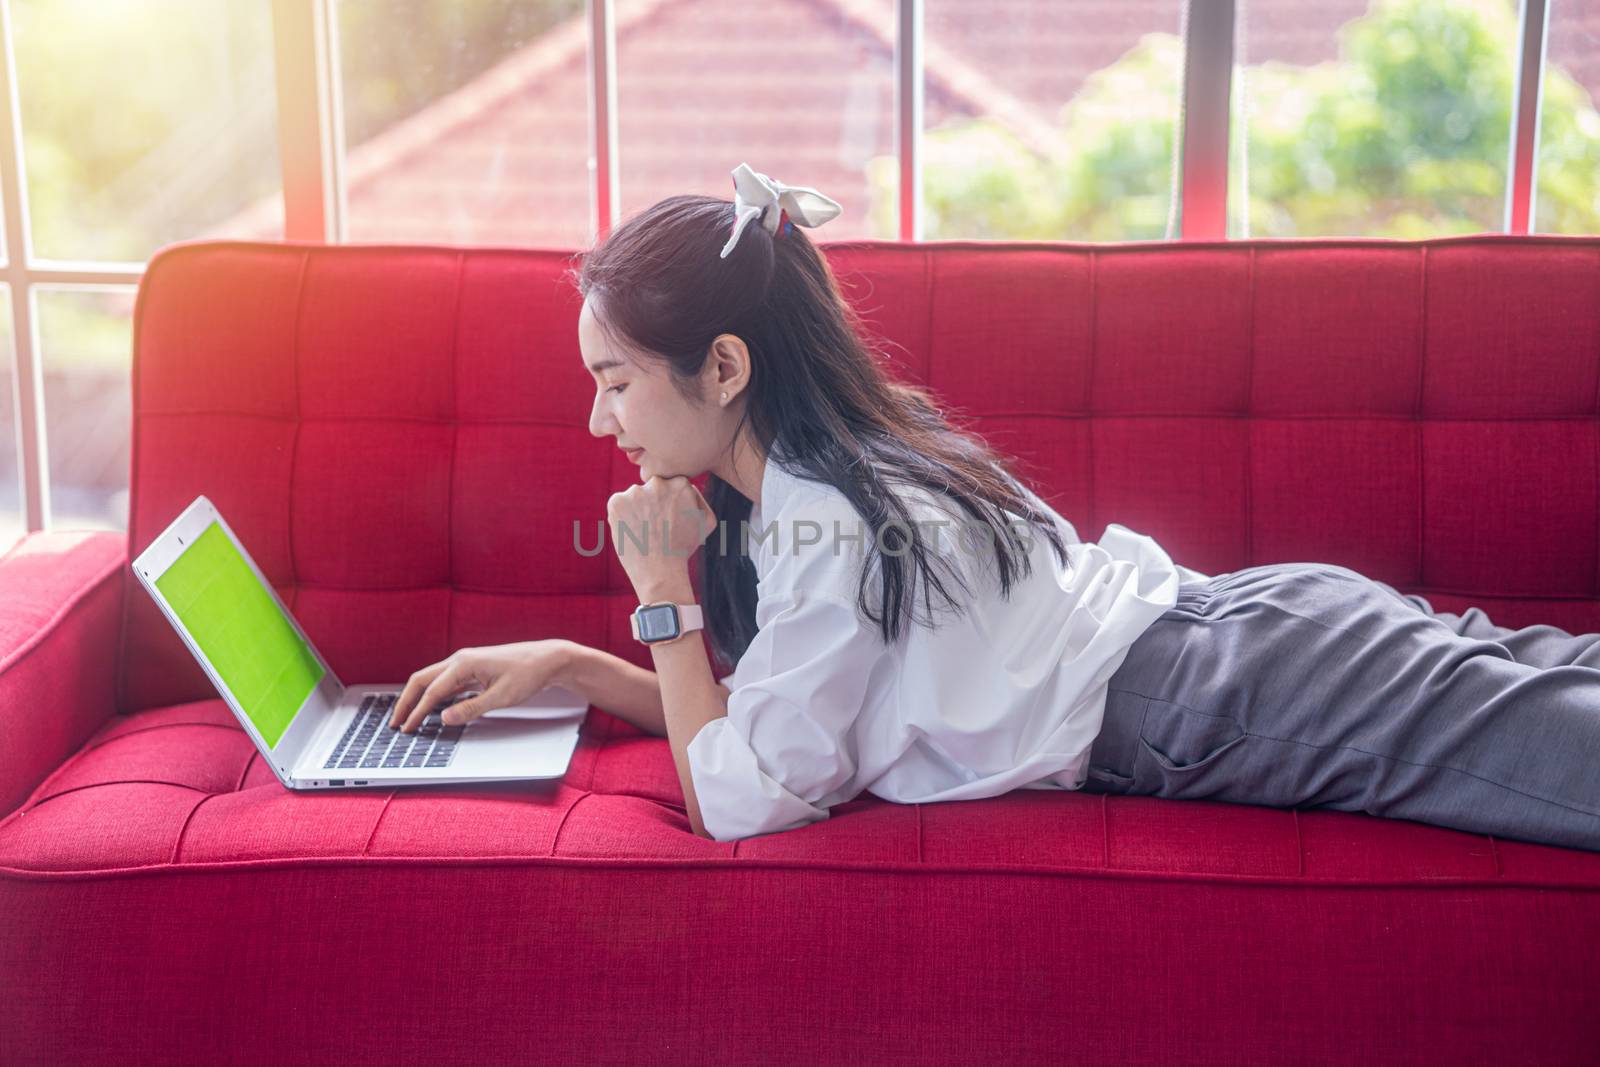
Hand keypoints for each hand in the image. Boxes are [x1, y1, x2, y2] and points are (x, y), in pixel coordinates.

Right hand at [389, 639, 576, 733]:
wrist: (548, 659)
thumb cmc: (529, 674)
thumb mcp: (502, 697)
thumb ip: (471, 709)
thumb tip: (444, 718)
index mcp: (464, 663)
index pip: (432, 691)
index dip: (417, 712)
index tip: (407, 729)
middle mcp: (460, 660)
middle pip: (422, 680)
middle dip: (407, 702)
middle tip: (396, 723)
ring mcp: (466, 663)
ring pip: (432, 680)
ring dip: (418, 698)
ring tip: (408, 718)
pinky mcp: (473, 669)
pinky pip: (446, 683)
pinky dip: (434, 695)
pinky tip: (432, 709)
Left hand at [606, 475, 715, 593]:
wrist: (660, 571)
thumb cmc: (684, 548)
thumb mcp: (706, 521)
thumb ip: (698, 497)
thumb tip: (686, 485)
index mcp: (680, 483)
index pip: (671, 485)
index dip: (669, 505)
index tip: (669, 521)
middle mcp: (658, 483)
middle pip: (652, 488)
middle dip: (652, 504)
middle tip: (655, 528)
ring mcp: (635, 492)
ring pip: (635, 497)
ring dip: (637, 510)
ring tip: (643, 533)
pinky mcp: (616, 502)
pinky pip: (618, 504)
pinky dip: (622, 516)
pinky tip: (632, 531)